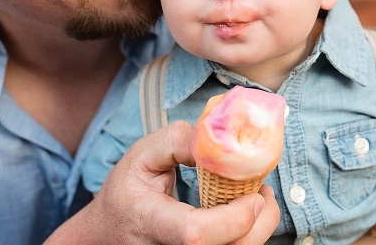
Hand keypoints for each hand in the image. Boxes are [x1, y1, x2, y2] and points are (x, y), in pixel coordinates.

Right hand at [50, 120, 279, 243]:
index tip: (252, 193)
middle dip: (260, 221)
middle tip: (264, 190)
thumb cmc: (127, 191)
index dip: (233, 217)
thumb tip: (219, 142)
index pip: (195, 233)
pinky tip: (244, 213)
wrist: (111, 230)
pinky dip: (248, 233)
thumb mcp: (141, 155)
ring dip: (260, 227)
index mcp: (151, 221)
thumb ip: (178, 141)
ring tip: (258, 197)